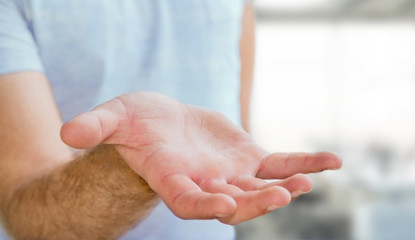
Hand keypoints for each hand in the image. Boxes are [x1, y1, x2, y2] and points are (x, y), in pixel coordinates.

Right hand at [61, 92, 340, 224]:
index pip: (188, 202)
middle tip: (283, 196)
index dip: (206, 206)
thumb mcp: (113, 118)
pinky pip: (280, 164)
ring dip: (287, 185)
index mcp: (172, 180)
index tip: (226, 208)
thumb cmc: (134, 125)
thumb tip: (67, 131)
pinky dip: (303, 163)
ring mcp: (230, 174)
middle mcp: (204, 184)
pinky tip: (331, 162)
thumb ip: (95, 126)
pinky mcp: (249, 159)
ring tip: (309, 180)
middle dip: (255, 202)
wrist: (161, 126)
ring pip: (261, 186)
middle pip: (232, 201)